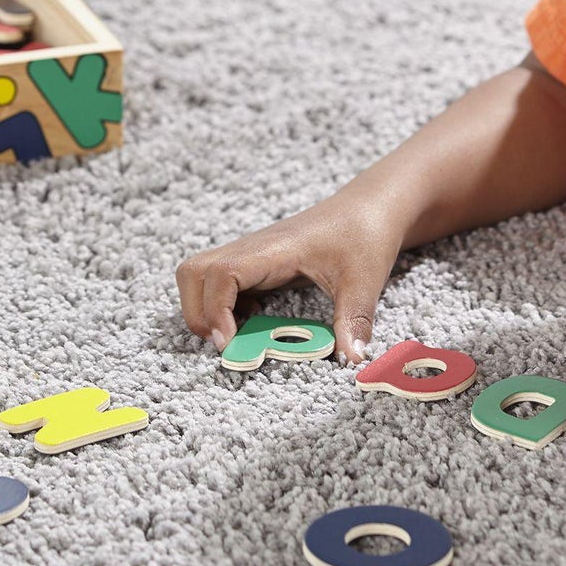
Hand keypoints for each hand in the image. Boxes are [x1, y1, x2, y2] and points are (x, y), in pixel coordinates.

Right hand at [175, 195, 402, 363]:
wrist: (371, 207)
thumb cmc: (365, 235)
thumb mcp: (364, 280)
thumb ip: (355, 319)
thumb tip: (352, 359)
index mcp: (275, 249)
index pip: (221, 272)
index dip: (214, 309)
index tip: (229, 341)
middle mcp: (255, 249)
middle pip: (194, 271)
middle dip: (197, 312)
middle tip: (226, 342)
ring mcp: (253, 254)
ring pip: (202, 274)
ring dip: (206, 307)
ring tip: (237, 332)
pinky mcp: (258, 261)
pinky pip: (221, 280)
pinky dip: (223, 304)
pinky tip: (254, 317)